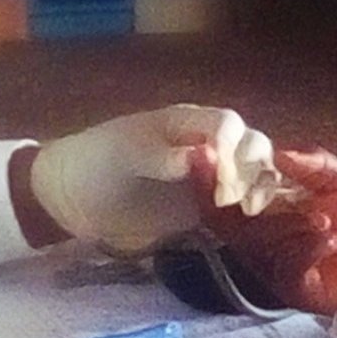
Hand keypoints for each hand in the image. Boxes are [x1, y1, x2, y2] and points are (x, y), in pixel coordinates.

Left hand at [30, 104, 286, 251]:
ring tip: (247, 210)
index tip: (218, 180)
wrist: (73, 200)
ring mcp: (212, 174)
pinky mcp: (209, 204)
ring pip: (258, 169)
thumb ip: (164, 156)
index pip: (228, 125)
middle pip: (253, 144)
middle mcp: (208, 143)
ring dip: (263, 186)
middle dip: (251, 169)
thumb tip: (205, 157)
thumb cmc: (96, 164)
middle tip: (226, 200)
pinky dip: (257, 203)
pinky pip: (245, 198)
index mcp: (187, 122)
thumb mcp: (124, 154)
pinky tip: (252, 216)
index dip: (232, 149)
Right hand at [205, 148, 336, 314]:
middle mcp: (264, 243)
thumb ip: (311, 163)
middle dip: (229, 198)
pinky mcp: (298, 291)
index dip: (208, 178)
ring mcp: (277, 269)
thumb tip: (276, 152)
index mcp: (266, 214)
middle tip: (252, 182)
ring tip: (324, 219)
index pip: (225, 198)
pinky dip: (307, 249)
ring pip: (259, 245)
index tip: (201, 151)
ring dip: (288, 227)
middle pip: (229, 223)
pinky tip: (331, 238)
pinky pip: (288, 269)